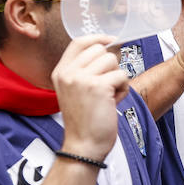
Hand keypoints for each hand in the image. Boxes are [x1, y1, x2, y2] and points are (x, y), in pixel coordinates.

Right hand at [52, 34, 125, 160]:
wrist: (83, 146)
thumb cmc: (84, 121)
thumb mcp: (74, 91)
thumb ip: (84, 70)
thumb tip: (107, 50)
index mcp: (61, 72)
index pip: (79, 42)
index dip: (97, 38)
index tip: (110, 41)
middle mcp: (68, 73)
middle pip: (100, 50)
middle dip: (110, 66)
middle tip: (106, 86)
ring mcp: (82, 78)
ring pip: (113, 61)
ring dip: (117, 78)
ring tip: (108, 96)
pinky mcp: (98, 86)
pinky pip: (121, 76)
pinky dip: (123, 89)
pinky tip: (112, 102)